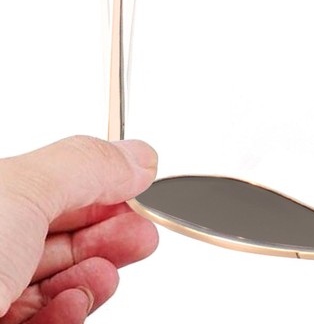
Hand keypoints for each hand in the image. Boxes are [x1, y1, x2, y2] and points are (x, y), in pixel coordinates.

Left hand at [0, 136, 158, 322]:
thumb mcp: (20, 192)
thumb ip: (87, 166)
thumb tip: (138, 158)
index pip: (48, 183)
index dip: (97, 183)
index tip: (138, 187)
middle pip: (55, 234)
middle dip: (107, 233)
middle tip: (141, 233)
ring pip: (54, 282)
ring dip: (93, 274)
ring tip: (108, 272)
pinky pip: (44, 323)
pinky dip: (70, 312)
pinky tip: (79, 300)